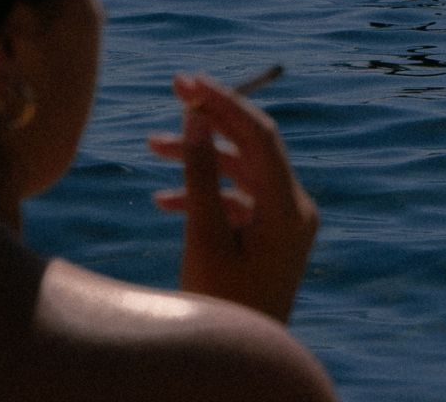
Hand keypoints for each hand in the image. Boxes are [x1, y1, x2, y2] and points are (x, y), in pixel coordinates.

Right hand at [147, 73, 318, 322]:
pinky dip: (204, 191)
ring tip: (151, 148)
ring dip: (199, 157)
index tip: (186, 81)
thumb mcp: (204, 237)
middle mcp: (294, 208)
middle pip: (252, 144)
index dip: (223, 100)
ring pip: (240, 170)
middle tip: (174, 91)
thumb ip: (201, 173)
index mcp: (288, 207)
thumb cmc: (221, 308)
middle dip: (211, 118)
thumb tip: (196, 116)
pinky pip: (238, 198)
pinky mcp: (270, 235)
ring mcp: (284, 222)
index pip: (259, 132)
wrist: (240, 364)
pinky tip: (164, 200)